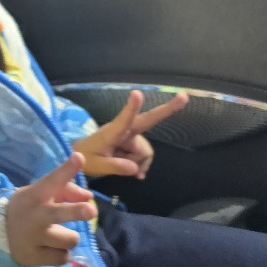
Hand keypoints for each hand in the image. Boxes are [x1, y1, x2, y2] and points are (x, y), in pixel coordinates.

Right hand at [6, 153, 96, 266]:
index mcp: (36, 195)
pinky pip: (62, 257)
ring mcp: (33, 238)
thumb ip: (66, 191)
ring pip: (70, 239)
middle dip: (75, 211)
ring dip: (67, 238)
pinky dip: (58, 253)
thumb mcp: (41, 194)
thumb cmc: (28, 209)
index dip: (67, 169)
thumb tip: (89, 198)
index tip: (79, 157)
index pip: (53, 180)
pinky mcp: (33, 257)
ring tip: (53, 236)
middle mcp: (35, 216)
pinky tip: (46, 248)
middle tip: (90, 210)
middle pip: (59, 213)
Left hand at [73, 90, 187, 179]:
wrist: (82, 157)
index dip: (132, 107)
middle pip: (149, 121)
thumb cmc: (86, 157)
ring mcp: (131, 136)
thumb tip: (135, 168)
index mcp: (112, 132)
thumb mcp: (96, 165)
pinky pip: (144, 157)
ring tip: (120, 166)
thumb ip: (115, 166)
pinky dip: (141, 165)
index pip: (123, 118)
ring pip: (145, 152)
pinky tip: (135, 173)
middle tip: (184, 96)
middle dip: (167, 109)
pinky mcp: (134, 144)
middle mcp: (125, 130)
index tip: (137, 93)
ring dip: (137, 162)